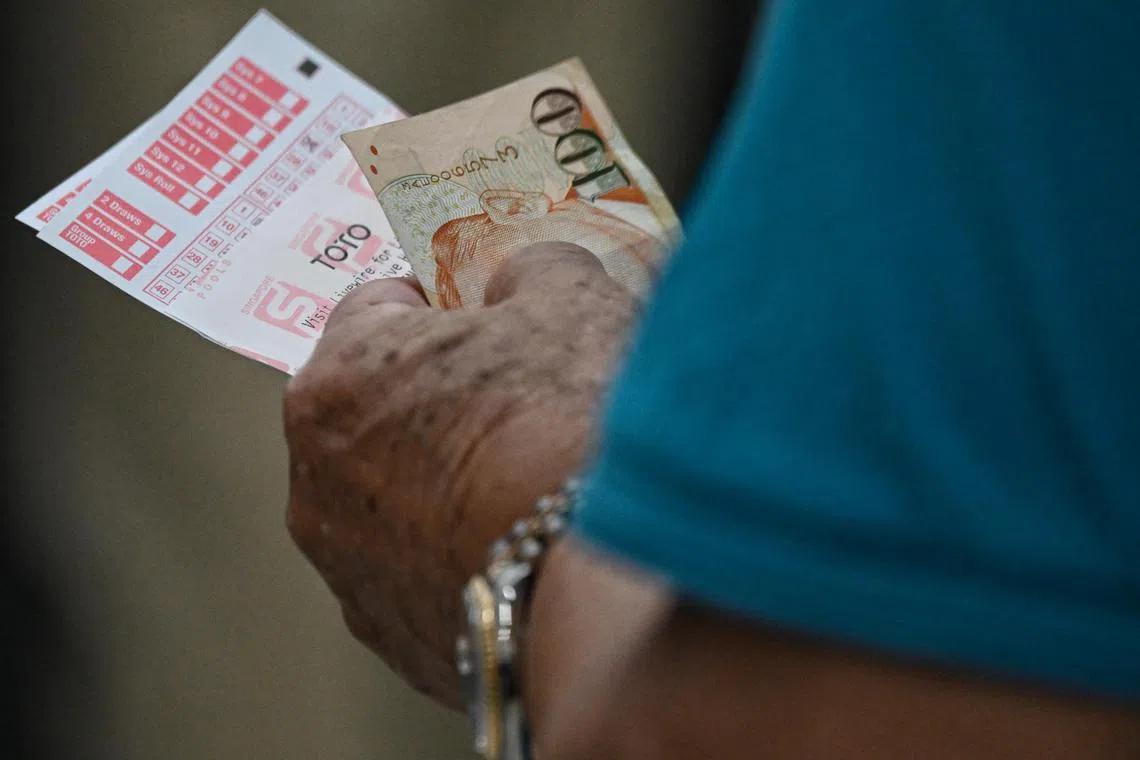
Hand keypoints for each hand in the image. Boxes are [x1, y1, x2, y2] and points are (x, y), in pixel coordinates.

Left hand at [282, 243, 636, 706]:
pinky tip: (529, 550)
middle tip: (518, 397)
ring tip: (531, 483)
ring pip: (397, 500)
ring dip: (445, 481)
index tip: (486, 313)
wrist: (607, 589)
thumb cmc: (570, 424)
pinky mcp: (399, 642)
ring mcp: (352, 575)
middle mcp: (316, 484)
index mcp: (336, 382)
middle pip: (377, 409)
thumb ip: (530, 269)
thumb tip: (521, 283)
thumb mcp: (568, 299)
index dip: (438, 299)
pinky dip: (464, 555)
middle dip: (437, 395)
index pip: (373, 305)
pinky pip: (426, 573)